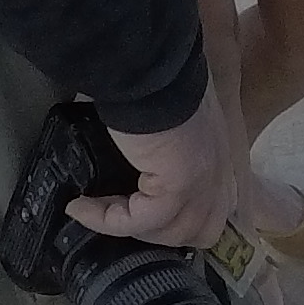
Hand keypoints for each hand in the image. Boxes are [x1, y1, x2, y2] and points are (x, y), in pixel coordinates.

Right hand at [70, 86, 239, 247]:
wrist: (149, 71)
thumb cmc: (156, 86)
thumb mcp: (175, 122)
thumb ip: (173, 149)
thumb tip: (143, 165)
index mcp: (222, 157)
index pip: (220, 211)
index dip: (184, 222)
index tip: (144, 217)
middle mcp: (220, 173)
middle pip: (201, 231)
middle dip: (159, 233)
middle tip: (123, 219)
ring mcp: (203, 181)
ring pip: (170, 233)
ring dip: (130, 230)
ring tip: (95, 211)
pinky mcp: (178, 186)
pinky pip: (139, 222)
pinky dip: (107, 220)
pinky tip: (80, 207)